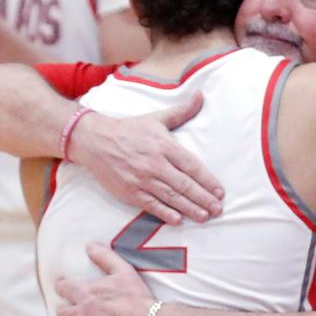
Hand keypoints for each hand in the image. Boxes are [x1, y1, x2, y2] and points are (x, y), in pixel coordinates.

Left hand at [56, 244, 154, 315]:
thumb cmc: (136, 299)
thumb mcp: (123, 272)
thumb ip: (104, 257)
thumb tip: (89, 245)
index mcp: (85, 293)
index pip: (62, 288)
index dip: (65, 288)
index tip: (69, 291)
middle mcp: (79, 314)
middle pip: (61, 313)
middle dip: (68, 312)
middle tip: (79, 313)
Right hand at [70, 91, 222, 223]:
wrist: (95, 140)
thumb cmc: (129, 130)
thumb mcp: (156, 119)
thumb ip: (182, 111)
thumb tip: (201, 95)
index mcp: (164, 146)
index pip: (191, 165)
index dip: (207, 180)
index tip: (220, 191)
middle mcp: (155, 163)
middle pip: (184, 184)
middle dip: (203, 198)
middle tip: (217, 209)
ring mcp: (142, 179)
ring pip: (170, 196)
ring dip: (189, 208)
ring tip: (204, 217)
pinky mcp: (130, 191)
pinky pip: (150, 205)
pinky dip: (164, 213)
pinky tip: (177, 220)